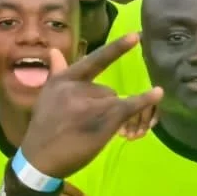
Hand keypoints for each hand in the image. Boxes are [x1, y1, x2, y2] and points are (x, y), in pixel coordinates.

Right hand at [20, 38, 163, 178]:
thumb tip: (55, 50)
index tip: (136, 36)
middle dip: (102, 106)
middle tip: (82, 125)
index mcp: (62, 80)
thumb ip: (57, 72)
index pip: (93, 61)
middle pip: (106, 90)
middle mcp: (76, 88)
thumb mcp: (46, 96)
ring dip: (108, 116)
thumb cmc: (45, 128)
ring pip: (114, 102)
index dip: (116, 49)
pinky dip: (144, 101)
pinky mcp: (102, 119)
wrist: (39, 159)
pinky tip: (158, 93)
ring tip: (88, 132)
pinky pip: (127, 107)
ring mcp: (90, 103)